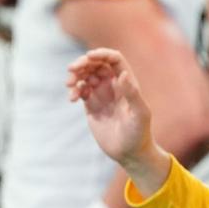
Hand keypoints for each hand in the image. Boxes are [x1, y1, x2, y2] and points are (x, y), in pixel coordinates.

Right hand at [67, 49, 164, 169]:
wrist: (129, 153)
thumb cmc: (139, 133)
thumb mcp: (139, 113)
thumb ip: (132, 93)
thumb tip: (122, 74)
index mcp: (127, 82)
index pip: (113, 60)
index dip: (101, 54)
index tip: (88, 57)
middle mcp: (113, 85)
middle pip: (96, 65)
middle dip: (82, 63)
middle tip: (71, 70)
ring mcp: (101, 95)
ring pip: (85, 76)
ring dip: (75, 76)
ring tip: (69, 85)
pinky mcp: (91, 106)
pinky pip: (80, 91)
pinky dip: (74, 91)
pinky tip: (72, 99)